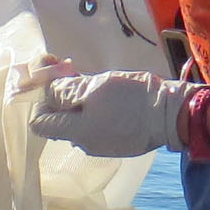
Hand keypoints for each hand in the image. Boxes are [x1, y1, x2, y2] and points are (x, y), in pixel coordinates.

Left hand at [26, 68, 192, 157]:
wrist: (171, 114)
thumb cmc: (132, 98)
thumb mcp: (94, 87)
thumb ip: (64, 91)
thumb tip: (43, 92)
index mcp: (75, 132)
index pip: (38, 122)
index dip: (39, 97)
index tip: (48, 75)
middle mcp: (84, 143)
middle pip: (57, 119)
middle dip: (56, 91)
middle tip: (64, 65)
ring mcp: (100, 144)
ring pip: (76, 119)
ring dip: (73, 97)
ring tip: (82, 75)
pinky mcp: (115, 140)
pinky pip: (93, 123)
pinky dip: (90, 107)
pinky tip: (100, 91)